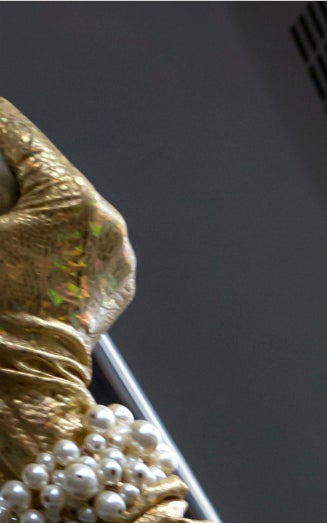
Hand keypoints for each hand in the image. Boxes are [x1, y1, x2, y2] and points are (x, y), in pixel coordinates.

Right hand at [0, 103, 134, 479]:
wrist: (25, 385)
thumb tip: (1, 169)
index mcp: (73, 201)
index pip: (20, 137)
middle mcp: (108, 224)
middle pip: (44, 172)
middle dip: (8, 167)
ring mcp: (119, 258)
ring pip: (62, 207)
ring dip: (29, 200)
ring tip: (8, 215)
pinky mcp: (118, 286)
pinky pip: (79, 243)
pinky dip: (50, 234)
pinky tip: (22, 239)